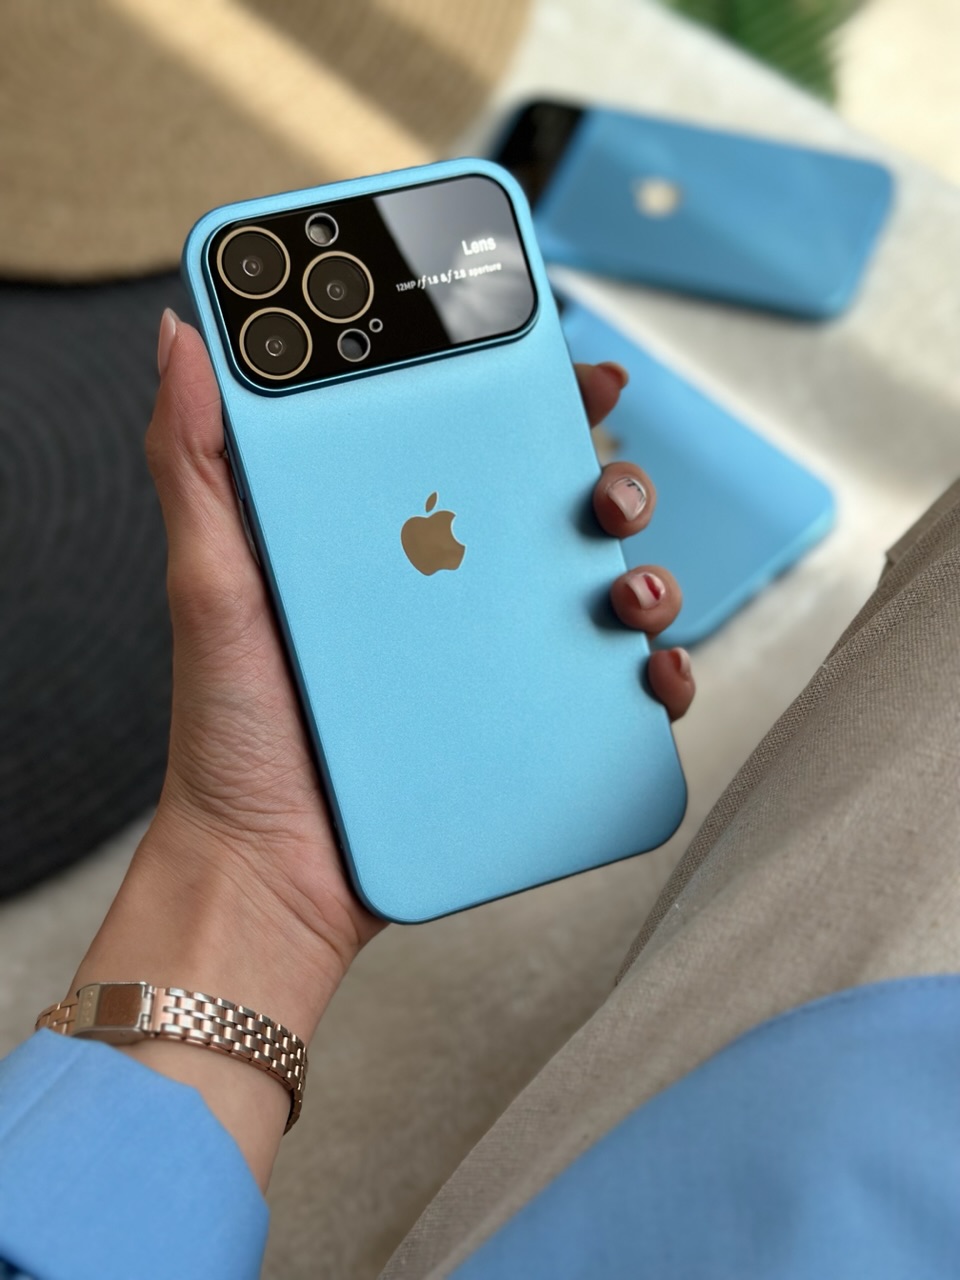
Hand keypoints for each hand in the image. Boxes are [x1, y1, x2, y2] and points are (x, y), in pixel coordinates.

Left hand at [68, 314, 693, 1184]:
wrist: (267, 873)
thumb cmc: (233, 732)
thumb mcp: (210, 585)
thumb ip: (194, 461)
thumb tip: (185, 335)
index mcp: (388, 537)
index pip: (469, 438)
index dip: (526, 391)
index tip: (562, 362)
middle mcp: (451, 590)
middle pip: (556, 508)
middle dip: (607, 476)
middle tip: (601, 487)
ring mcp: (493, 662)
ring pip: (601, 592)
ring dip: (645, 573)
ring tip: (626, 591)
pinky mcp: (523, 730)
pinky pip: (611, 693)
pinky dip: (653, 676)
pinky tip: (648, 674)